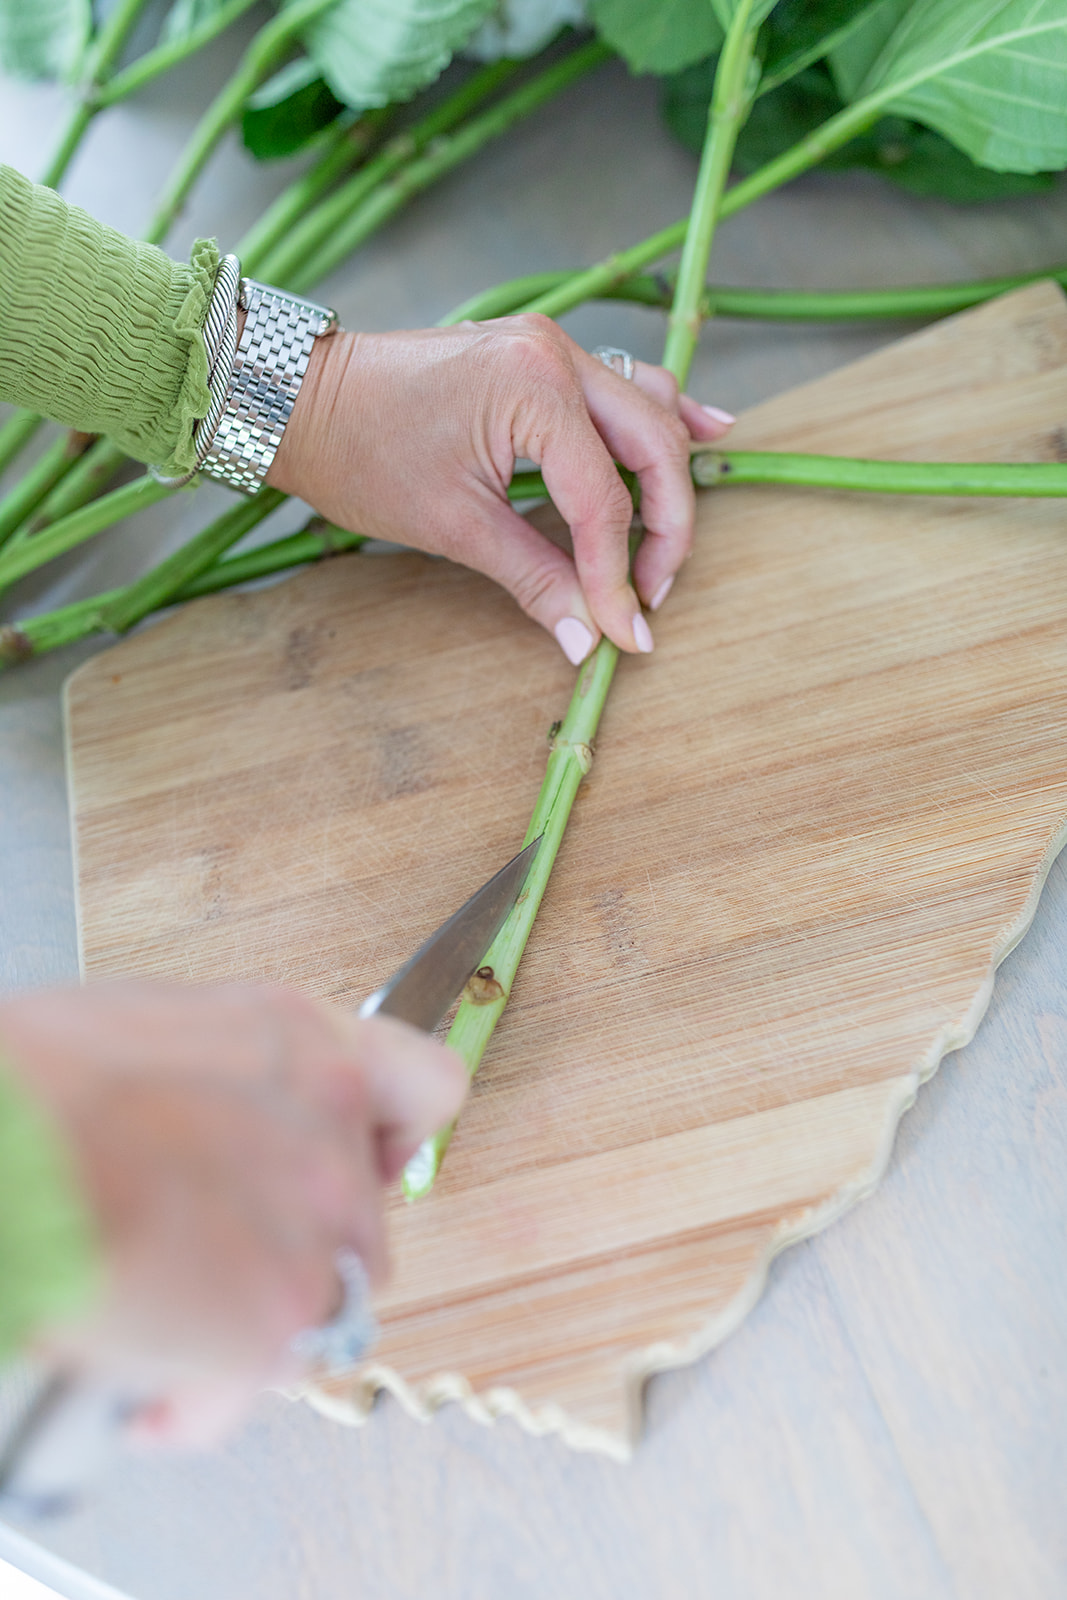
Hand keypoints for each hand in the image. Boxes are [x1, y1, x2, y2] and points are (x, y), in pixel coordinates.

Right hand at [0, 982, 465, 1441]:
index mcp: (300, 1038)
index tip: (372, 1164)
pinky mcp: (287, 1311)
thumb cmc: (32, 1093)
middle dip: (298, 1251)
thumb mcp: (146, 1032)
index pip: (422, 1084)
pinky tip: (149, 1389)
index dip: (397, 1136)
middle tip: (217, 1264)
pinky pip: (269, 1379)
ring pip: (328, 1302)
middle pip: (364, 1219)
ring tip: (164, 1329)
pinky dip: (207, 1399)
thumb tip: (217, 1117)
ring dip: (257, 1325)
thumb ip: (224, 1076)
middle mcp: (331, 1120)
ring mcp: (320, 1217)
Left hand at [268, 315, 733, 662]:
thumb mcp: (452, 526)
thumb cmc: (361, 452)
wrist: (301, 398)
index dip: (619, 574)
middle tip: (652, 594)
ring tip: (671, 542)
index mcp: (535, 388)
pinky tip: (705, 432)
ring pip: (648, 410)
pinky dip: (660, 417)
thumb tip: (588, 637)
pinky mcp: (539, 355)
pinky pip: (624, 385)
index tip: (627, 632)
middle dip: (663, 527)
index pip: (604, 498)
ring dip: (666, 476)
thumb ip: (534, 578)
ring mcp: (551, 346)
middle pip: (652, 446)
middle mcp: (556, 353)